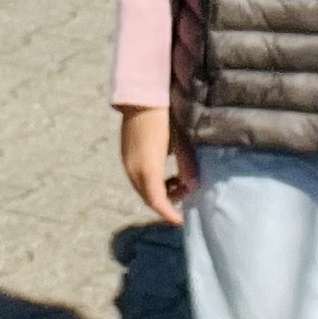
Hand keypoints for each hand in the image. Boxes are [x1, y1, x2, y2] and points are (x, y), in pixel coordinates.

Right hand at [117, 105, 194, 224]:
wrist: (141, 97)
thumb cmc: (164, 118)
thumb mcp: (181, 143)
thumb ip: (186, 167)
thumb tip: (192, 186)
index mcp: (148, 169)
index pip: (157, 202)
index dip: (168, 214)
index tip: (180, 221)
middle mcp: (133, 170)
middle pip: (148, 197)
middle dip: (167, 202)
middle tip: (186, 193)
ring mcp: (127, 162)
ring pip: (142, 188)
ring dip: (159, 191)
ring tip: (178, 180)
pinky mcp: (125, 155)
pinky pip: (137, 178)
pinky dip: (151, 183)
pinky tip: (165, 171)